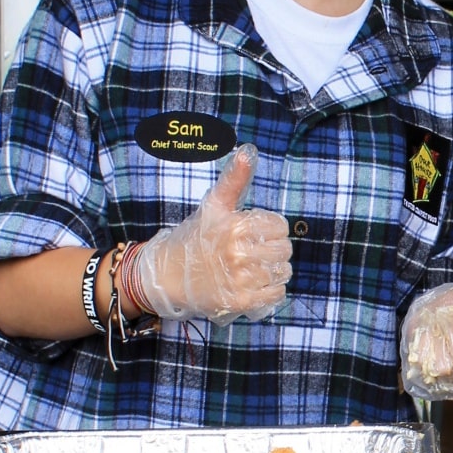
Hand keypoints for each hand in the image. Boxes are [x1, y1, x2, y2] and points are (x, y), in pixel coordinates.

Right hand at [132, 144, 292, 326]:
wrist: (168, 274)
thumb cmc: (195, 237)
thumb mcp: (214, 205)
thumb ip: (235, 179)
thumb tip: (248, 151)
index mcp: (237, 225)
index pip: (280, 226)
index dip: (269, 229)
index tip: (253, 234)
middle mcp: (239, 252)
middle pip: (284, 249)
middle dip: (272, 250)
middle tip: (252, 252)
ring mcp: (241, 278)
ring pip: (282, 272)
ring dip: (272, 271)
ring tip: (252, 269)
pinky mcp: (241, 301)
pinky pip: (276, 294)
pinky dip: (270, 291)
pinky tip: (253, 284)